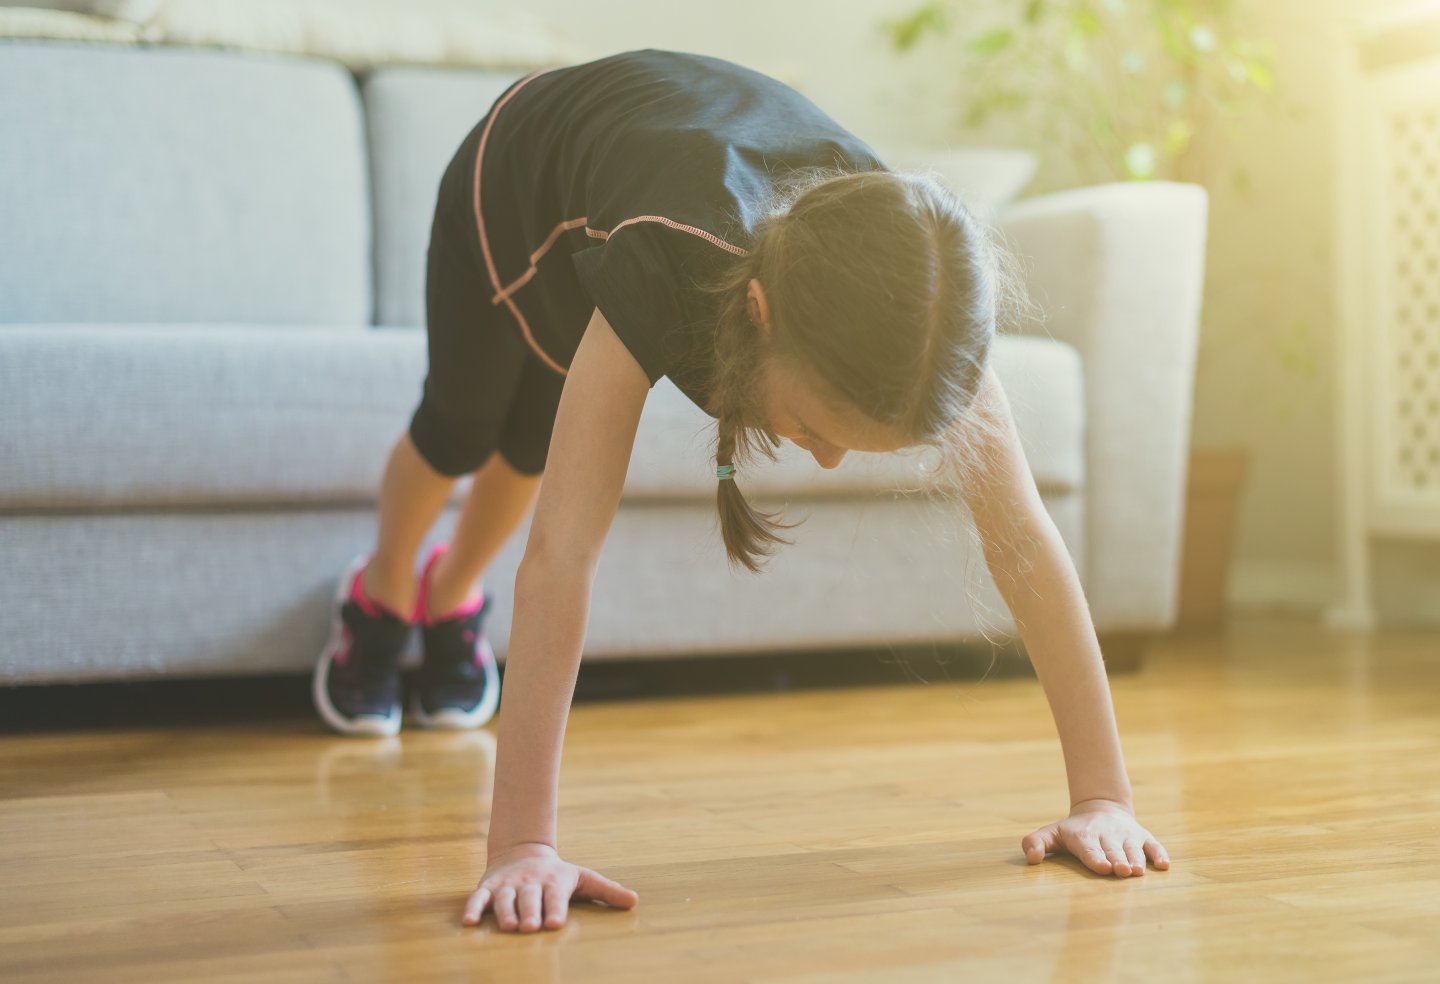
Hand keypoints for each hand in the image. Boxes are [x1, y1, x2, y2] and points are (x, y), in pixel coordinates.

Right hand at [462, 842, 639, 931]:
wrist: (522, 851)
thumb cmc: (557, 875)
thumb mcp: (583, 878)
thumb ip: (606, 890)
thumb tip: (635, 901)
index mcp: (554, 881)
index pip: (555, 896)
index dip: (555, 908)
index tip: (555, 923)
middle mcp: (530, 881)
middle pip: (530, 898)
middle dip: (530, 911)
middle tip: (531, 927)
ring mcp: (508, 884)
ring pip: (504, 898)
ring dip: (505, 912)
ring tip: (509, 926)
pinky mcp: (488, 887)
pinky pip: (479, 897)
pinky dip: (474, 908)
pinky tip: (469, 922)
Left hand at [1020, 798, 1171, 877]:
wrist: (1101, 809)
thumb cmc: (1073, 831)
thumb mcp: (1051, 834)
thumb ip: (1036, 843)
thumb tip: (1032, 859)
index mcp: (1085, 836)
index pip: (1090, 849)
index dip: (1096, 858)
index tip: (1103, 867)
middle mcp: (1108, 835)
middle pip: (1113, 851)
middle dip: (1118, 861)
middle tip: (1122, 871)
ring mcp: (1127, 835)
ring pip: (1133, 849)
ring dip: (1137, 859)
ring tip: (1138, 870)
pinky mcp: (1143, 836)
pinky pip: (1154, 845)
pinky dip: (1159, 854)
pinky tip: (1164, 865)